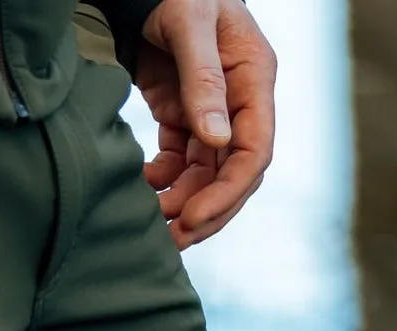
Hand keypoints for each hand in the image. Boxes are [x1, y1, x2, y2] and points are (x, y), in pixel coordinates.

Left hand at [134, 0, 276, 247]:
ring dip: (181, 204)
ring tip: (151, 221)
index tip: (194, 218)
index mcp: (254, 79)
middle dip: (206, 211)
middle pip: (233, 175)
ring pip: (205, 176)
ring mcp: (212, 113)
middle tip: (173, 240)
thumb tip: (217, 140)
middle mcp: (239, 103)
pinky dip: (162, 182)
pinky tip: (142, 186)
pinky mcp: (183, 117)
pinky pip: (179, 164)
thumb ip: (204, 80)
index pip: (255, 151)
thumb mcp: (192, 24)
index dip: (228, 191)